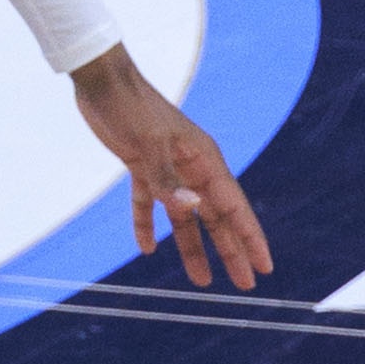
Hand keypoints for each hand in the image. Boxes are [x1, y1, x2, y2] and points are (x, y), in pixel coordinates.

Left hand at [70, 44, 271, 292]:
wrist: (101, 78)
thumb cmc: (130, 105)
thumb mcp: (147, 143)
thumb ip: (166, 179)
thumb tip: (192, 209)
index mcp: (202, 159)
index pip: (234, 206)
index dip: (249, 238)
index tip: (264, 266)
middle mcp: (190, 166)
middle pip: (216, 217)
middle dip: (230, 251)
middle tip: (244, 285)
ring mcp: (166, 166)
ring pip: (185, 216)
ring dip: (192, 247)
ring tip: (202, 280)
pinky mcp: (140, 165)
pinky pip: (148, 202)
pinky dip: (147, 224)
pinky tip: (147, 248)